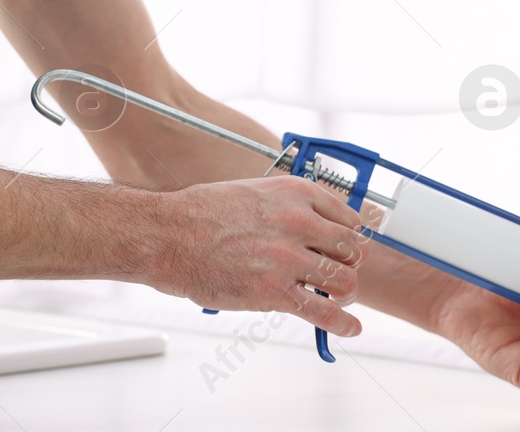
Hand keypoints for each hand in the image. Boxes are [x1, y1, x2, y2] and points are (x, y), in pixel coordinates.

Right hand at [145, 175, 366, 337]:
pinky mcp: (273, 292)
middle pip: (351, 249)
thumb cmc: (200, 213)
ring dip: (345, 292)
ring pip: (343, 281)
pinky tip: (349, 327)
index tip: (349, 246)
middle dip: (349, 264)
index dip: (351, 236)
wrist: (168, 235)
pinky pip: (322, 311)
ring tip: (337, 297)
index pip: (348, 218)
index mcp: (294, 193)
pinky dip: (341, 323)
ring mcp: (287, 258)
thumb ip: (285, 206)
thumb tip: (309, 224)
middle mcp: (297, 222)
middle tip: (340, 273)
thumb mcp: (253, 192)